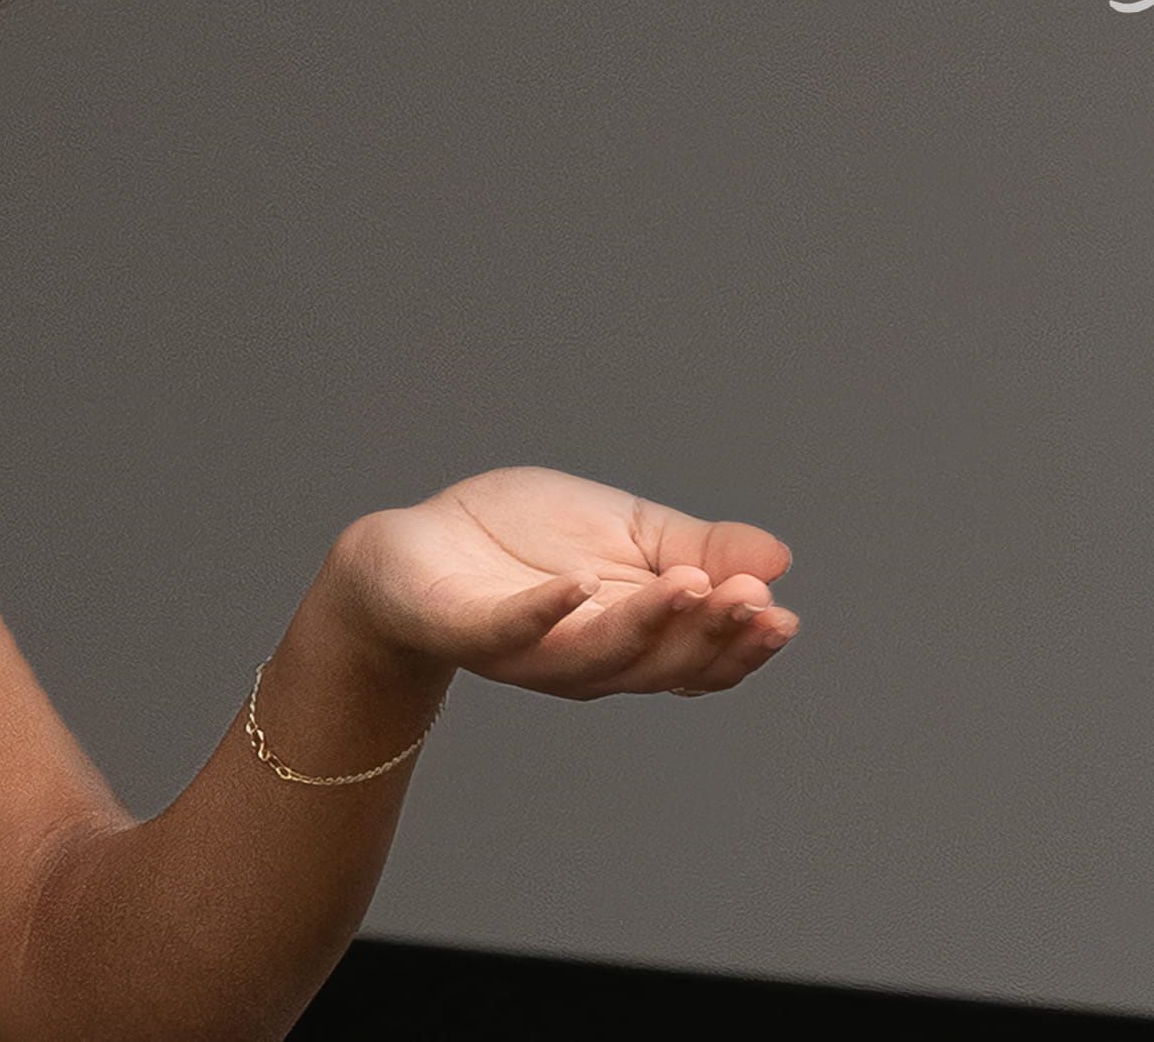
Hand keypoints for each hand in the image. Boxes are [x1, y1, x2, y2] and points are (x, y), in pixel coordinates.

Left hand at [327, 467, 798, 699]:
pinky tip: (576, 583)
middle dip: (712, 633)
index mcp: (635, 638)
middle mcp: (588, 660)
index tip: (781, 613)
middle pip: (662, 663)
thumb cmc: (523, 542)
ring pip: (599, 654)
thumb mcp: (626, 531)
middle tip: (750, 599)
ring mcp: (528, 651)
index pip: (702, 657)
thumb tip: (779, 559)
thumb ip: (698, 547)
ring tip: (688, 584)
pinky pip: (510, 629)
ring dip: (647, 623)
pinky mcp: (468, 631)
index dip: (744, 644)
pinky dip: (544, 610)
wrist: (413, 546)